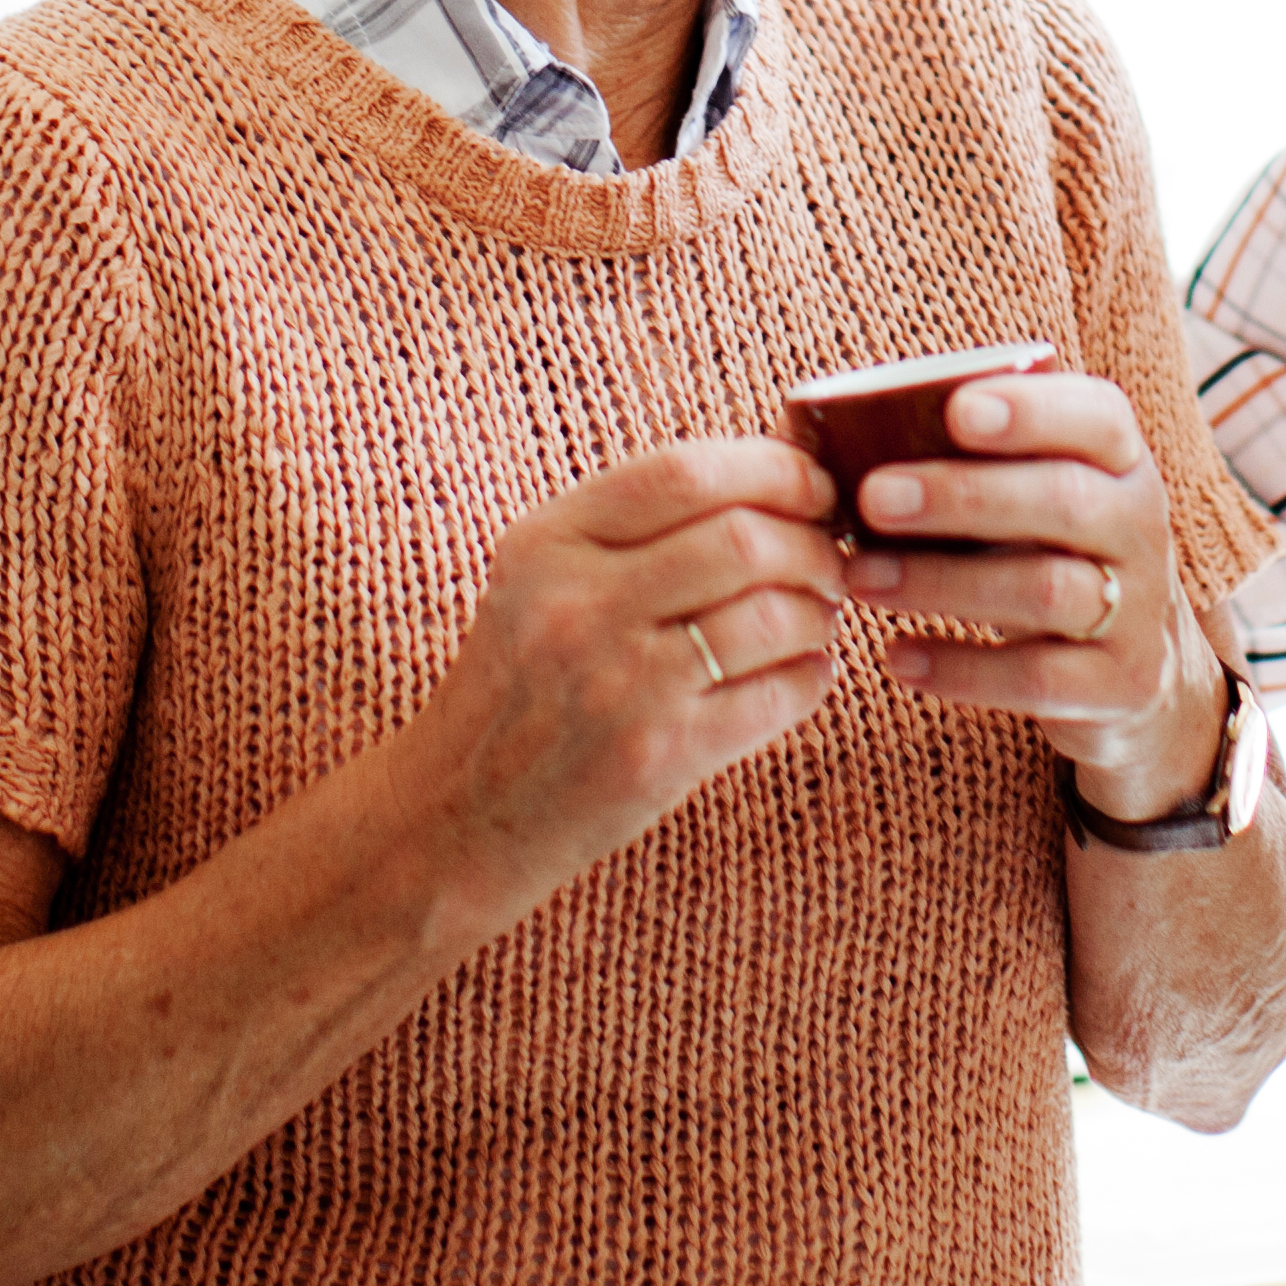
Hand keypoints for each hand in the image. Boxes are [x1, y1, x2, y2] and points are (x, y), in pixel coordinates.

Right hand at [397, 439, 845, 903]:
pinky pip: (779, 694)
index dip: (773, 469)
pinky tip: (799, 673)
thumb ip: (634, 524)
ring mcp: (620, 683)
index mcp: (548, 542)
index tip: (811, 486)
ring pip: (774, 613)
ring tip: (815, 618)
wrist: (457, 815)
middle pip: (744, 537)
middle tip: (829, 560)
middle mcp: (578, 604)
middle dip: (812, 543)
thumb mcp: (539, 578)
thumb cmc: (519, 685)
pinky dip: (811, 677)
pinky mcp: (659, 756)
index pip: (685, 471)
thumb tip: (775, 470)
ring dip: (818, 612)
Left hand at [835, 368, 1212, 817]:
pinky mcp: (1121, 684)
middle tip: (873, 497)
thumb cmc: (1041, 548)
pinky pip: (1037, 678)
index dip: (1031, 410)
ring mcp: (1140, 609)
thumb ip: (962, 459)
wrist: (1132, 663)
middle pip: (1064, 500)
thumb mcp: (1025, 494)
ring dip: (942, 582)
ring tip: (861, 578)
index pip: (1096, 416)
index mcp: (1120, 459)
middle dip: (964, 496)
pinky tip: (897, 657)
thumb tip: (825, 431)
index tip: (955, 410)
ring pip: (1046, 590)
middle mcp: (1142, 525)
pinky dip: (960, 668)